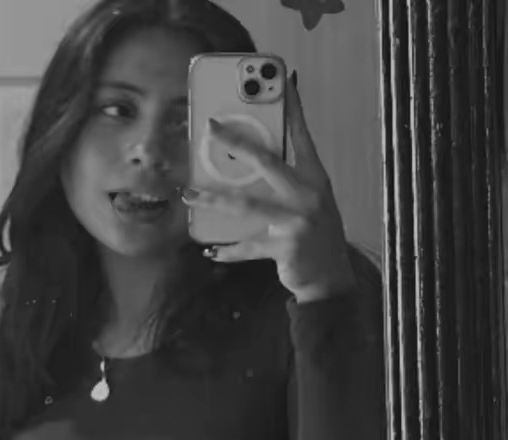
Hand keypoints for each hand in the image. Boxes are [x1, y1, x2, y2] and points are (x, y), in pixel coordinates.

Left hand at [182, 75, 355, 302]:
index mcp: (315, 179)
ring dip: (215, 198)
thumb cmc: (314, 236)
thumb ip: (287, 182)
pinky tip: (211, 250)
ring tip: (190, 193)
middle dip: (238, 142)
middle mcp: (309, 195)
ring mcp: (298, 221)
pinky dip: (228, 250)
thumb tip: (251, 162)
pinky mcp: (285, 246)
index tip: (282, 80)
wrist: (329, 278)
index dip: (292, 108)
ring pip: (248, 204)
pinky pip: (248, 246)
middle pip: (269, 162)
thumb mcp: (308, 203)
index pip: (302, 136)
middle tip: (211, 129)